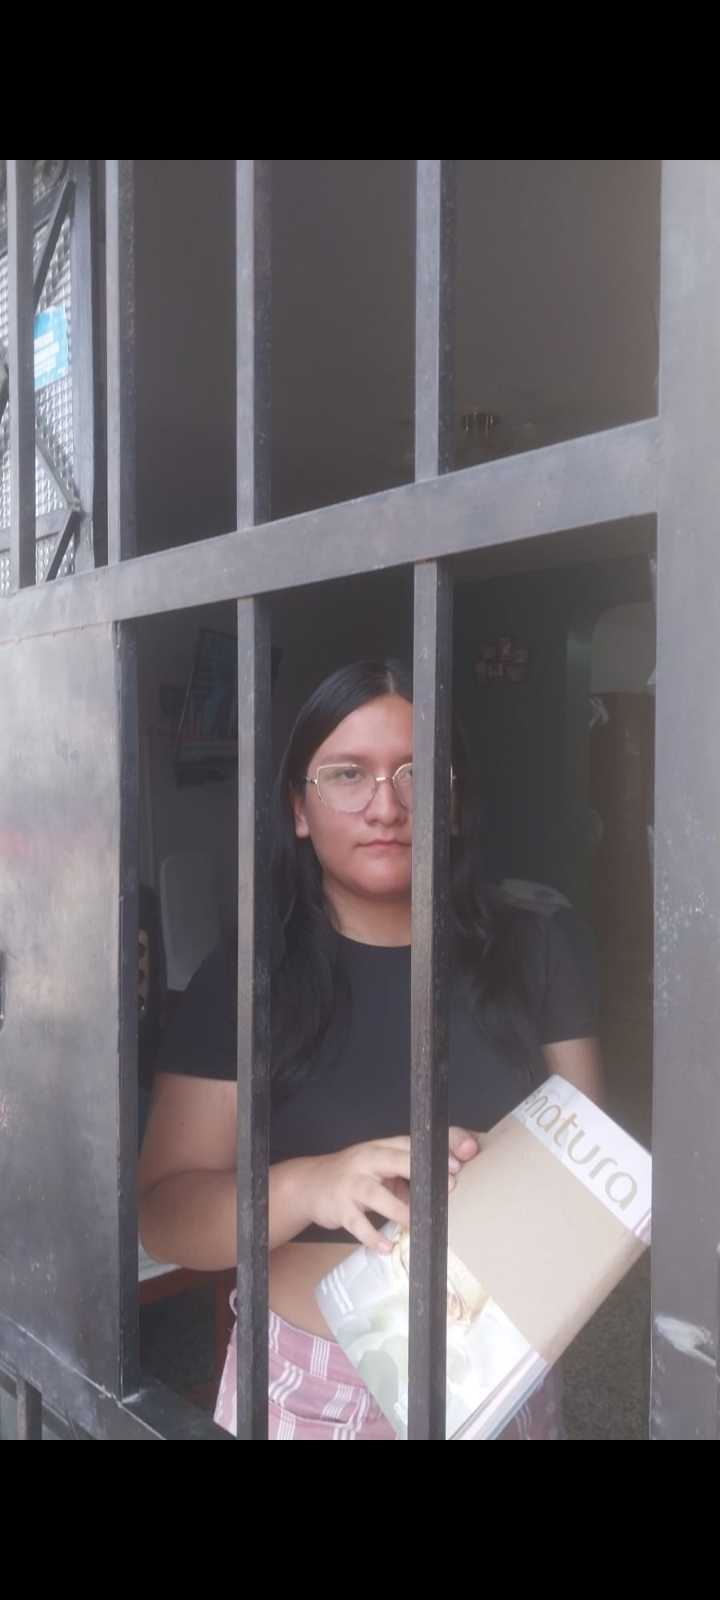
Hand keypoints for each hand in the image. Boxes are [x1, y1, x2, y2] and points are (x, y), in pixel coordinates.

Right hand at [302, 1127, 479, 1250]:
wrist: (308, 1184)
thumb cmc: (354, 1177)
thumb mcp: (381, 1170)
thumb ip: (410, 1178)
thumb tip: (444, 1192)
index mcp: (382, 1148)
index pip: (413, 1142)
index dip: (438, 1148)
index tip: (463, 1157)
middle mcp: (367, 1160)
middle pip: (396, 1158)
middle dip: (423, 1170)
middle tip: (450, 1184)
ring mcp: (351, 1183)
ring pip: (375, 1194)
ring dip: (399, 1210)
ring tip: (418, 1223)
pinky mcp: (339, 1207)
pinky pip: (357, 1223)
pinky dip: (372, 1237)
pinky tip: (386, 1248)